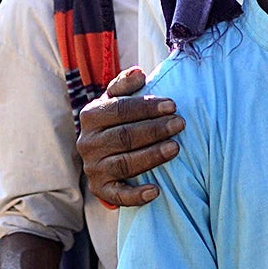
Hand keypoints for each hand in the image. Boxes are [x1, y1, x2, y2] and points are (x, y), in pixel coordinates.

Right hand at [75, 67, 183, 206]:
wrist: (103, 156)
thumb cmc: (116, 122)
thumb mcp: (115, 100)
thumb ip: (125, 85)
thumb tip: (139, 73)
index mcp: (90, 116)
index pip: (119, 109)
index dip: (146, 107)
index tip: (172, 105)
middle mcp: (87, 143)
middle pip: (123, 136)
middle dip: (154, 129)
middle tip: (180, 124)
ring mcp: (93, 168)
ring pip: (123, 163)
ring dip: (151, 156)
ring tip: (176, 148)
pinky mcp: (100, 190)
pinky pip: (117, 196)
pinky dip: (136, 195)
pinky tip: (156, 190)